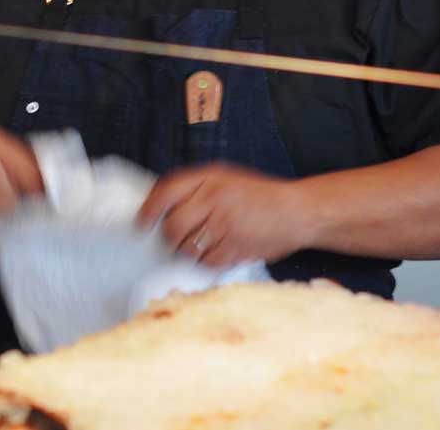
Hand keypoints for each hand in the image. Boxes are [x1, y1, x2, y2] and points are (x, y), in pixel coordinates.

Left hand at [137, 164, 309, 268]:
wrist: (297, 211)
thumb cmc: (260, 195)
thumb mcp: (227, 178)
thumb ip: (198, 188)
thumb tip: (162, 205)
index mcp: (210, 177)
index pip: (166, 191)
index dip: (149, 209)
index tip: (142, 222)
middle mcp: (214, 199)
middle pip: (172, 226)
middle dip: (169, 237)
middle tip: (174, 239)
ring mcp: (225, 225)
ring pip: (186, 248)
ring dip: (186, 251)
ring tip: (197, 246)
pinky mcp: (235, 249)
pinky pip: (206, 262)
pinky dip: (206, 262)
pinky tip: (215, 253)